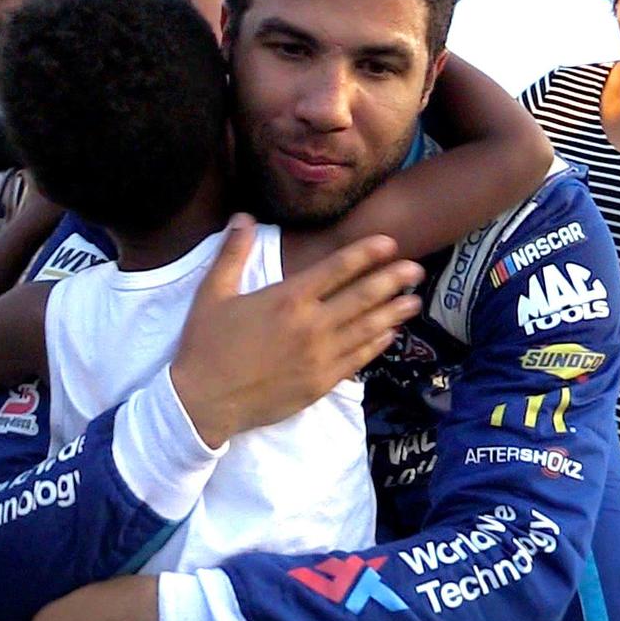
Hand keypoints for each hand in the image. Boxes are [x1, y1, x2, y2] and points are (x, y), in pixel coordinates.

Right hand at [172, 214, 424, 447]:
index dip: (365, 253)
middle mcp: (311, 325)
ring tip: (415, 301)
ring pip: (366, 329)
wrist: (203, 404)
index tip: (389, 242)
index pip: (336, 269)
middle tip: (417, 269)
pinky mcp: (320, 383)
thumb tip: (242, 216)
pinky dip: (376, 345)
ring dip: (393, 313)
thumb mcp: (212, 293)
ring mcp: (320, 357)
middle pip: (362, 297)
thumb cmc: (205, 346)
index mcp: (287, 299)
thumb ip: (232, 253)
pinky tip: (390, 335)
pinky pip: (357, 360)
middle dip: (392, 280)